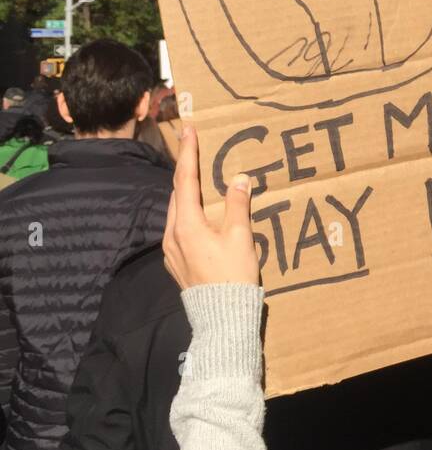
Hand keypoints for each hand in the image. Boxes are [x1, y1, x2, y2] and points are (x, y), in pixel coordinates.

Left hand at [163, 124, 259, 288]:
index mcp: (187, 225)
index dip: (188, 153)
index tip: (188, 130)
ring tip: (201, 181)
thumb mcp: (240, 238)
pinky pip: (180, 229)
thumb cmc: (233, 277)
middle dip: (186, 172)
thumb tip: (239, 179)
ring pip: (177, 212)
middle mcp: (173, 235)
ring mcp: (171, 251)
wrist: (222, 319)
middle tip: (196, 151)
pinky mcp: (177, 263)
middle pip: (177, 195)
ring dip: (188, 194)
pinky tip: (203, 216)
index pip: (185, 180)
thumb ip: (238, 206)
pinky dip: (190, 214)